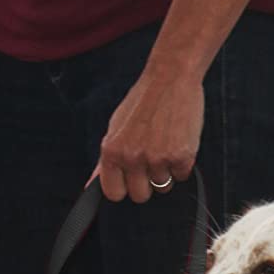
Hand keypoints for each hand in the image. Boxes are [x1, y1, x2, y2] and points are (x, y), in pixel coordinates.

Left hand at [96, 67, 203, 202]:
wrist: (171, 77)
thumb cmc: (144, 101)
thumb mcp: (116, 128)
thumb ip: (105, 160)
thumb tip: (91, 186)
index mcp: (112, 150)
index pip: (113, 193)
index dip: (124, 187)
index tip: (130, 177)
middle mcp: (132, 157)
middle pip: (140, 195)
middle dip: (147, 183)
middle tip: (151, 158)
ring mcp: (157, 158)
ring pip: (163, 187)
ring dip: (166, 171)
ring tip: (165, 144)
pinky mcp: (180, 157)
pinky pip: (182, 176)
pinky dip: (182, 163)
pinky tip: (178, 141)